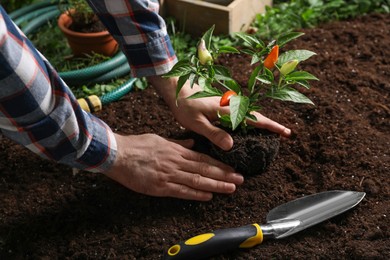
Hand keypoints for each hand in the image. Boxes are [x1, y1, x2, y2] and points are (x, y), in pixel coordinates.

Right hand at [104, 133, 243, 200]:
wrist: (118, 153)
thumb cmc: (137, 145)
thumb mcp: (160, 139)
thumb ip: (177, 143)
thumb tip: (191, 143)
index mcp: (176, 151)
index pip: (203, 159)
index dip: (219, 165)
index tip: (232, 169)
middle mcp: (176, 162)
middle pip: (204, 170)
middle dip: (224, 175)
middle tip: (239, 180)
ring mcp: (169, 175)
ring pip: (197, 180)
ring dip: (215, 185)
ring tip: (230, 188)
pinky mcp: (160, 186)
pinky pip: (181, 191)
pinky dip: (195, 194)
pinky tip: (207, 196)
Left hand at [149, 76, 290, 150]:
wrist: (177, 88)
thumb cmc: (184, 106)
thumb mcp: (196, 123)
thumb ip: (213, 134)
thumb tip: (231, 146)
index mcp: (227, 110)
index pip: (254, 119)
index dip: (271, 126)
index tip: (286, 132)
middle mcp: (231, 105)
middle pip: (256, 115)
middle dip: (271, 124)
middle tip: (286, 134)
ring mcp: (228, 104)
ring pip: (250, 114)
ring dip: (262, 122)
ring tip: (273, 133)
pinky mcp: (223, 105)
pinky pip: (242, 113)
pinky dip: (250, 120)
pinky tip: (251, 128)